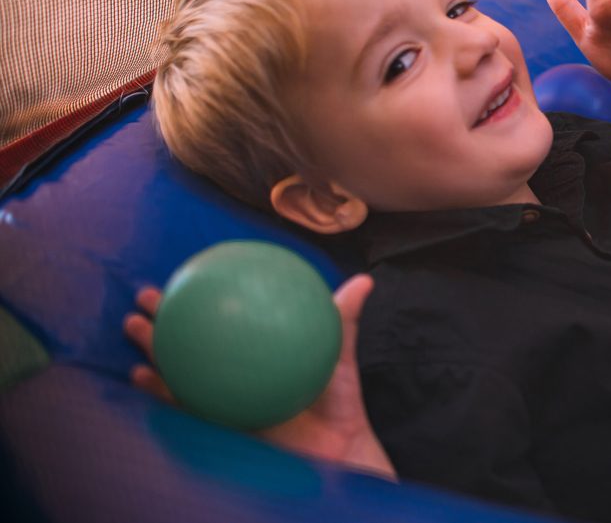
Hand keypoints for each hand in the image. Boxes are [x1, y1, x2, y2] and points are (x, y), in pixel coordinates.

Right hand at [123, 274, 395, 479]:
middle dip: (166, 321)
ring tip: (133, 327)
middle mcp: (237, 375)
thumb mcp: (339, 355)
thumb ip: (344, 319)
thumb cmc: (339, 401)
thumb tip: (363, 281)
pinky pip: (184, 408)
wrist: (337, 448)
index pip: (227, 322)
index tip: (185, 277)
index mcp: (257, 354)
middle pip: (195, 343)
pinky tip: (142, 377)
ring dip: (152, 351)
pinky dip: (161, 393)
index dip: (205, 301)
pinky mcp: (218, 426)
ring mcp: (224, 399)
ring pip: (179, 371)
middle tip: (145, 298)